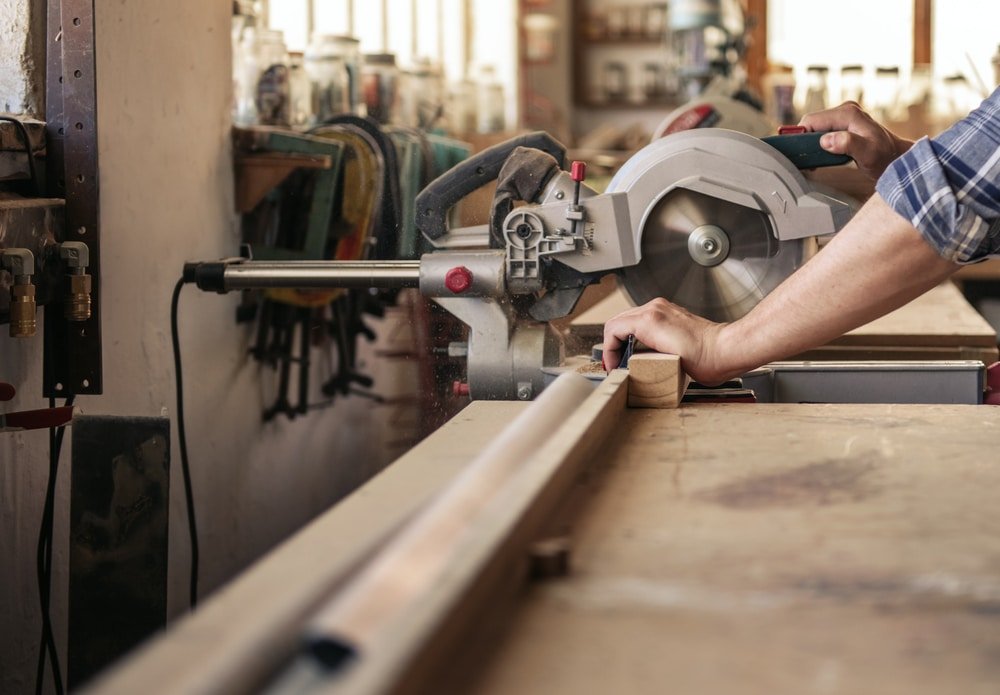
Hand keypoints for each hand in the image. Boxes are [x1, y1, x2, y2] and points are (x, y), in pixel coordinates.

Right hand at [602, 297, 729, 384]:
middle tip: (615, 363)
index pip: (613, 329)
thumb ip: (639, 359)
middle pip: (618, 322)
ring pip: (629, 319)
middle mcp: (654, 309)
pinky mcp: (671, 313)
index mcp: (649, 320)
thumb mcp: (663, 363)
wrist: (726, 350)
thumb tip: (629, 365)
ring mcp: (663, 308)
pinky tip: (641, 348)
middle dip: (613, 344)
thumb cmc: (705, 360)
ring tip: (626, 357)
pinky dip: (636, 332)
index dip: (608, 351)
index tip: (613, 365)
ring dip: (623, 337)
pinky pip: (643, 319)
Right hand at [799, 102, 912, 180]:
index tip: (798, 154)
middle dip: (805, 142)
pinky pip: (822, 131)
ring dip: (811, 144)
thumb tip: (827, 140)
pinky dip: (818, 143)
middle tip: (808, 162)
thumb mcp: (868, 153)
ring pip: (815, 128)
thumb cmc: (885, 157)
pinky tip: (822, 156)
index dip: (800, 136)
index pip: (811, 120)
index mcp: (847, 113)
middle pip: (811, 123)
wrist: (897, 158)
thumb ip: (848, 144)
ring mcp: (844, 116)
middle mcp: (845, 110)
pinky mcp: (844, 124)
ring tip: (815, 161)